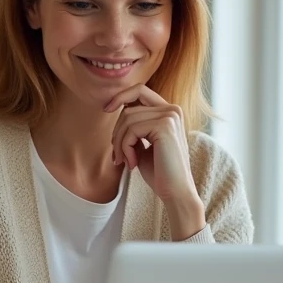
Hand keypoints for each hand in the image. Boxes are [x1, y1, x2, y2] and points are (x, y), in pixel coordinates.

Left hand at [105, 85, 205, 238]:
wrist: (176, 192)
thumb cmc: (159, 172)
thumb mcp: (143, 144)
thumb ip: (134, 126)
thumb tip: (115, 108)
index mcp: (169, 112)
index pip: (140, 91)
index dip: (121, 96)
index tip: (107, 109)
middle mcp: (172, 110)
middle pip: (129, 108)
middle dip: (117, 132)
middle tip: (118, 155)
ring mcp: (170, 116)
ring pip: (128, 118)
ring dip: (120, 143)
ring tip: (125, 161)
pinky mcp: (165, 126)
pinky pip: (131, 130)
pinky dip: (125, 148)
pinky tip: (132, 163)